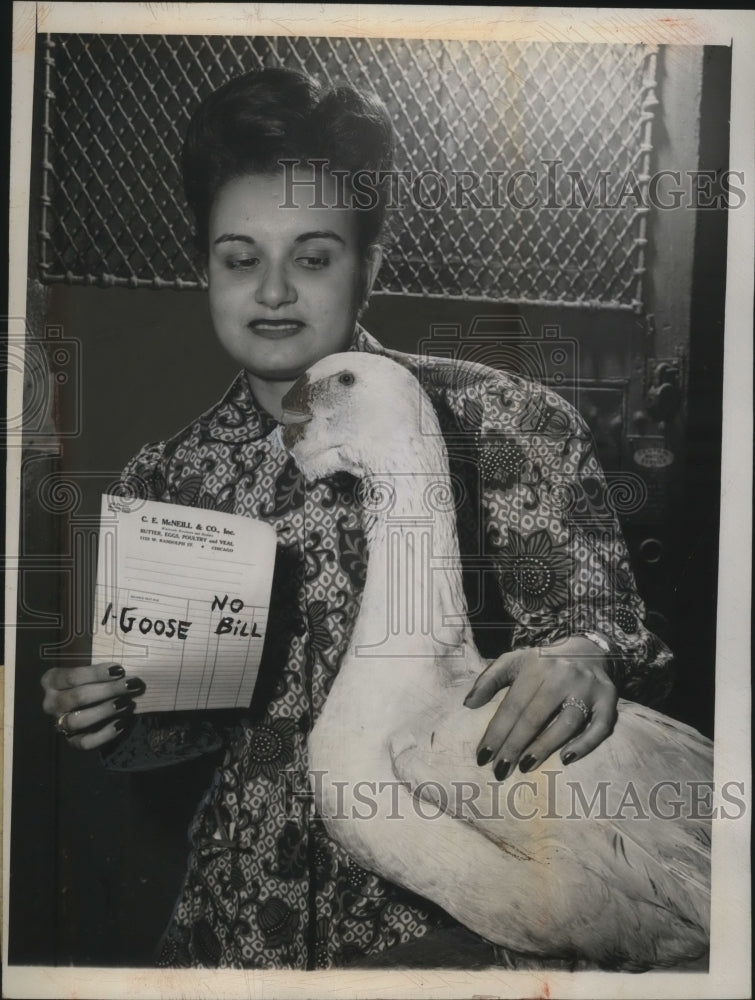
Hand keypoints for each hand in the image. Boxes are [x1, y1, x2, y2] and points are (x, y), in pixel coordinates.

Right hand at [41, 663, 144, 749]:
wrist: (91, 702)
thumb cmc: (93, 679)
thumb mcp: (91, 668)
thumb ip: (99, 666)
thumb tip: (123, 665)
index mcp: (52, 680)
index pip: (72, 677)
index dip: (96, 674)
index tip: (119, 670)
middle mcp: (51, 702)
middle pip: (78, 697)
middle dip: (108, 690)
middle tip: (131, 684)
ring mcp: (59, 723)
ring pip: (78, 720)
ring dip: (105, 711)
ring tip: (127, 703)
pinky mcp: (72, 741)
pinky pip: (85, 742)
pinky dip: (104, 734)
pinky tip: (122, 723)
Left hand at [464, 636, 617, 778]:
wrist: (588, 648)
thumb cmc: (543, 663)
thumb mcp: (513, 661)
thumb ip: (489, 680)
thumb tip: (468, 704)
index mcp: (536, 666)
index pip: (512, 705)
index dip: (496, 733)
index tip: (482, 757)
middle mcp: (563, 675)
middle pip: (536, 716)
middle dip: (515, 746)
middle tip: (500, 770)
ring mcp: (588, 687)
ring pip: (567, 723)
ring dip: (545, 748)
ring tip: (525, 766)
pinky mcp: (609, 698)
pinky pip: (601, 726)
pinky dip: (585, 744)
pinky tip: (567, 759)